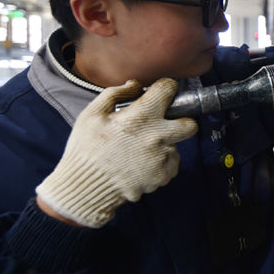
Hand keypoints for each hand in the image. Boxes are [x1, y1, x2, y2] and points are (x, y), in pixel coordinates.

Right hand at [36, 78, 197, 227]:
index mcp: (140, 117)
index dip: (165, 88)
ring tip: (138, 150)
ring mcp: (161, 159)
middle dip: (182, 121)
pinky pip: (170, 164)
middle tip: (164, 124)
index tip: (160, 94)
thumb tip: (137, 85)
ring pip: (176, 146)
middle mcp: (157, 137)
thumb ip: (116, 93)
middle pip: (190, 124)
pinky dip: (159, 163)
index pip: (169, 89)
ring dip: (163, 145)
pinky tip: (140, 164)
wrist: (83, 187)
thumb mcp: (92, 114)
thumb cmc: (85, 148)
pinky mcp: (162, 176)